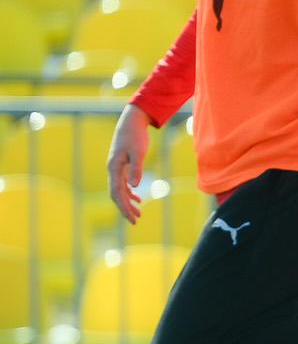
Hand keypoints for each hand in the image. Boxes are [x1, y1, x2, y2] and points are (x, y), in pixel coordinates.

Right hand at [106, 104, 151, 224]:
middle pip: (117, 194)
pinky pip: (123, 183)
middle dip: (125, 208)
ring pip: (120, 190)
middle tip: (135, 221)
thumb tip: (135, 187)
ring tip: (138, 214)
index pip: (116, 193)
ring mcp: (116, 168)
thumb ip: (137, 169)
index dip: (123, 207)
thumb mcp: (138, 153)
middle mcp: (112, 170)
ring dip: (128, 202)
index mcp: (114, 168)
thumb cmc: (135, 136)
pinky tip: (138, 199)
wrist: (131, 122)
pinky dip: (130, 192)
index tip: (132, 218)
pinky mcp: (122, 165)